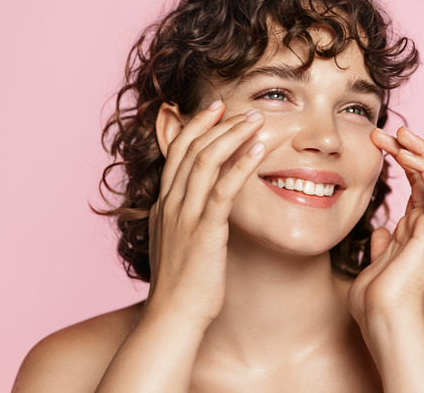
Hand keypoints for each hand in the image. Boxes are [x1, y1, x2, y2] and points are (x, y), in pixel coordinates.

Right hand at [144, 101, 265, 325]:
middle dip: (217, 122)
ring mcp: (185, 215)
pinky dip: (241, 165)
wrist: (172, 316)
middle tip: (242, 107)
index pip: (177, 151)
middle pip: (190, 147)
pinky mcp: (204, 231)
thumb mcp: (176, 242)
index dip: (196, 125)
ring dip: (232, 135)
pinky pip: (223, 189)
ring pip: (205, 160)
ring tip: (257, 119)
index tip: (216, 109)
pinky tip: (258, 150)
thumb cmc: (181, 285)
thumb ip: (183, 218)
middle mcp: (171, 203)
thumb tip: (196, 206)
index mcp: (164, 203)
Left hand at [348, 127, 423, 334]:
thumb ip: (382, 246)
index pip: (418, 183)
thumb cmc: (375, 300)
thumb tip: (380, 232)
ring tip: (399, 134)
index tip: (379, 141)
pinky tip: (406, 154)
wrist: (382, 319)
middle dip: (410, 149)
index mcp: (415, 230)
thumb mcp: (374, 264)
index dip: (402, 158)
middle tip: (386, 132)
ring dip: (421, 151)